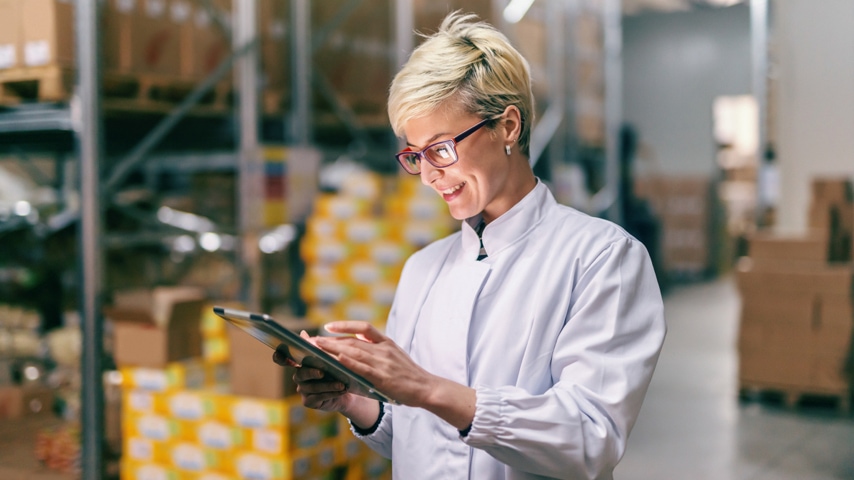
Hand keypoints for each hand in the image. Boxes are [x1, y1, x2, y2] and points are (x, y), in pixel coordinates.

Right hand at [272, 331, 351, 412]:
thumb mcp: (329, 358)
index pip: (284, 359)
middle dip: (312, 372)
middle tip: (322, 372)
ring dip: (328, 385)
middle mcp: (299, 377)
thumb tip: (302, 333)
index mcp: (301, 364)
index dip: (279, 357)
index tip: (279, 354)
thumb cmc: (336, 371)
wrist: (346, 390)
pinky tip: (341, 391)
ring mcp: (303, 390)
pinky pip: (319, 397)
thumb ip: (317, 347)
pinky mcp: (309, 401)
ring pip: (312, 387)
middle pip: (301, 374)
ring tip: (341, 383)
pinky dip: (331, 394)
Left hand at [314, 321, 435, 406]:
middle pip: (352, 340)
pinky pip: (362, 368)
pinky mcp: (382, 377)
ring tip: (316, 348)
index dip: (344, 325)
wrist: (426, 388)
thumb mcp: (396, 354)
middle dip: (330, 340)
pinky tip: (336, 359)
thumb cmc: (409, 374)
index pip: (363, 327)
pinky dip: (348, 362)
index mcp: (386, 343)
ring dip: (333, 349)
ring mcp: (383, 363)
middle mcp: (383, 350)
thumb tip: (359, 345)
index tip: (328, 327)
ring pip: (353, 352)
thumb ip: (379, 348)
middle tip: (312, 340)